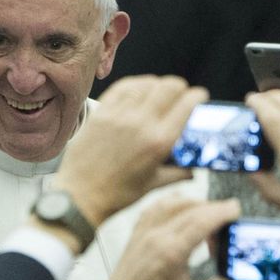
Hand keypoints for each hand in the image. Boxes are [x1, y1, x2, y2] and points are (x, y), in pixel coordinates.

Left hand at [55, 75, 206, 229]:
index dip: (198, 97)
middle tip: (181, 93)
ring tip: (160, 91)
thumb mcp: (154, 184)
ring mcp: (119, 116)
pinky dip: (135, 84)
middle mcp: (141, 124)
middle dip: (180, 87)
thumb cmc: (117, 194)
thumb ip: (178, 173)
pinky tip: (139, 89)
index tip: (199, 97)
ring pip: (146, 83)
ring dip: (158, 84)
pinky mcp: (101, 113)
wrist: (80, 196)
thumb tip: (194, 168)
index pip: (187, 105)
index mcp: (159, 142)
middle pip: (169, 87)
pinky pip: (122, 87)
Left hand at [106, 197, 237, 279]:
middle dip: (214, 208)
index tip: (236, 209)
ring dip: (195, 203)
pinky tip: (182, 207)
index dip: (221, 212)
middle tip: (230, 213)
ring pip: (174, 203)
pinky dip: (173, 203)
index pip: (201, 222)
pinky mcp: (138, 230)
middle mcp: (159, 236)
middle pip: (192, 210)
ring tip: (209, 213)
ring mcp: (146, 230)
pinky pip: (157, 206)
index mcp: (173, 252)